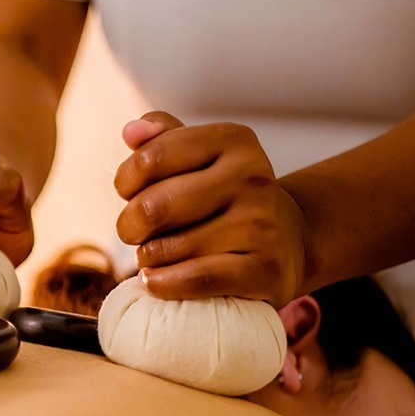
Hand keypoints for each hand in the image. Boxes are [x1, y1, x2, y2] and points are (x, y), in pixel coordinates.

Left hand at [112, 111, 310, 305]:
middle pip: (153, 207)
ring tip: (156, 256)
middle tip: (135, 234)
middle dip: (129, 226)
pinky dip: (162, 284)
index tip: (128, 193)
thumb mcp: (201, 159)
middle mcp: (252, 176)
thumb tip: (132, 131)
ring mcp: (261, 223)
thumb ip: (161, 139)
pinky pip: (196, 279)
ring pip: (167, 249)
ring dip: (147, 259)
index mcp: (233, 141)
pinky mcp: (265, 268)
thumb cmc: (225, 200)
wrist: (289, 243)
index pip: (152, 157)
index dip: (126, 181)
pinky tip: (154, 281)